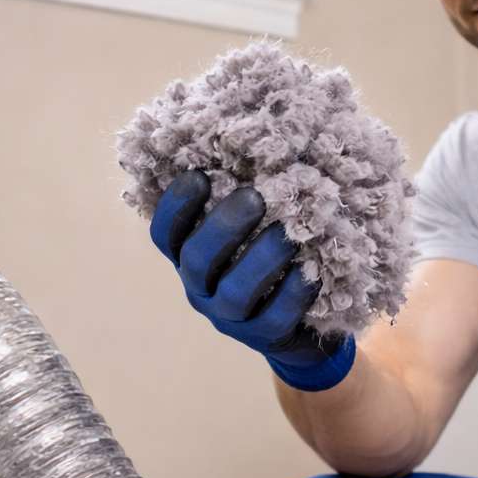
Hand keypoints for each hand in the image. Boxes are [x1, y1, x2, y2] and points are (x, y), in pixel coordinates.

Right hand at [150, 171, 353, 390]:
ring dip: (261, 259)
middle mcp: (201, 289)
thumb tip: (252, 140)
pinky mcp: (265, 338)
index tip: (198, 175)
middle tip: (255, 197)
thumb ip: (239, 198)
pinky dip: (293, 293)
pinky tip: (311, 270)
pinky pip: (275, 319)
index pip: (166, 234)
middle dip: (224, 226)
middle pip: (197, 260)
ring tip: (288, 233)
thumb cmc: (267, 259)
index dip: (176, 207)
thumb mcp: (247, 230)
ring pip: (234, 293)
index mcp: (189, 257)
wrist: (298, 323)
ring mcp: (230, 318)